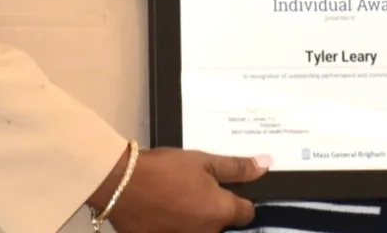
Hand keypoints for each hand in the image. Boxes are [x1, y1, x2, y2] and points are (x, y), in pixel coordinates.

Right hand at [95, 146, 269, 232]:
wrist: (121, 184)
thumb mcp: (203, 161)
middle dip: (213, 210)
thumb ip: (236, 168)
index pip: (247, 213)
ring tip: (176, 198)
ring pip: (199, 231)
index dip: (241, 200)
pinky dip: (174, 225)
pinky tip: (163, 211)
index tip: (226, 189)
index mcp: (221, 212)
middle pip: (221, 225)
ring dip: (193, 219)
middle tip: (194, 189)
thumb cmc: (165, 170)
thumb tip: (265, 165)